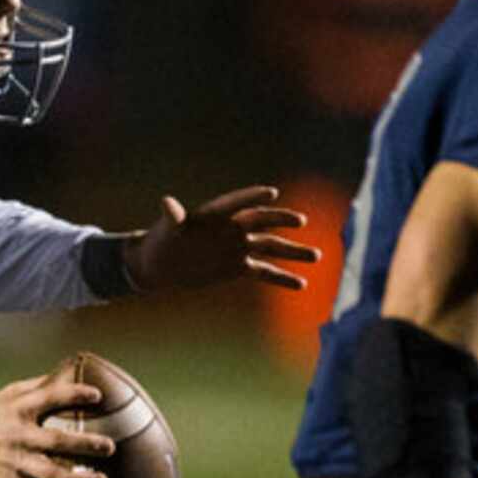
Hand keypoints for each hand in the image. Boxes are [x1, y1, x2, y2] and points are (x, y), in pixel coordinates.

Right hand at [0, 371, 112, 477]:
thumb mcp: (8, 395)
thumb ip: (38, 387)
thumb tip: (72, 373)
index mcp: (19, 409)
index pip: (50, 397)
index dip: (74, 395)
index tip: (98, 397)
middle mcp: (19, 435)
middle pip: (57, 441)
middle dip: (86, 445)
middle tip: (109, 448)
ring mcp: (16, 462)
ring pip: (51, 474)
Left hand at [121, 185, 318, 293]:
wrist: (161, 265)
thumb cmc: (161, 240)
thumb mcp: (166, 229)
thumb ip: (172, 216)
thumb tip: (167, 202)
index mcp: (215, 214)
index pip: (237, 202)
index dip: (252, 196)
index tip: (272, 193)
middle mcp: (232, 228)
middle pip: (261, 221)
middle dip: (280, 220)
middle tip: (300, 221)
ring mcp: (238, 247)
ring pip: (271, 246)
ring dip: (293, 251)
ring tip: (316, 256)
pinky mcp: (238, 267)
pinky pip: (264, 271)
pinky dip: (281, 277)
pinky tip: (301, 284)